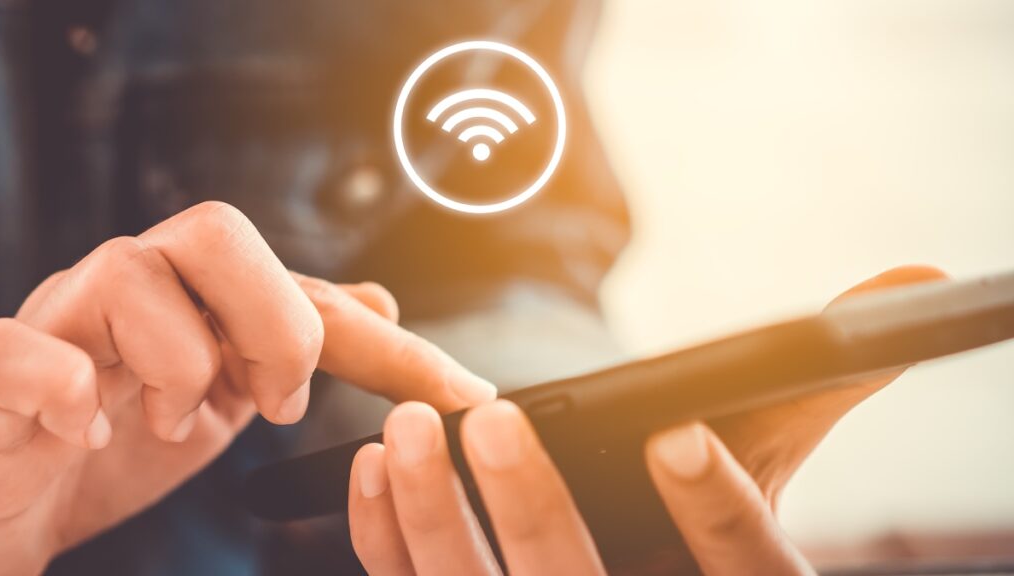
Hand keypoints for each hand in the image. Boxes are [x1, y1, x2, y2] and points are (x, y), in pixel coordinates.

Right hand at [0, 201, 495, 574]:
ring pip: (132, 271)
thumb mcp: (230, 396)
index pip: (314, 296)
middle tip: (271, 401)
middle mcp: (138, 285)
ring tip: (177, 425)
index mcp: (202, 297)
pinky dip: (70, 388)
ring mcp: (63, 316)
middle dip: (272, 324)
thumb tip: (380, 300)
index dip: (393, 348)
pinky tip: (90, 428)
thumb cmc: (119, 440)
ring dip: (180, 366)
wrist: (16, 493)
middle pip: (221, 232)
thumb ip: (294, 344)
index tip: (467, 398)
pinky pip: (23, 347)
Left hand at [346, 266, 945, 574]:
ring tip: (406, 436)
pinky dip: (389, 542)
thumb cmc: (707, 530)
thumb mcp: (761, 470)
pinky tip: (371, 475)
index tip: (679, 437)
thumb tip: (913, 280)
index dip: (723, 514)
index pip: (747, 574)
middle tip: (493, 422)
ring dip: (434, 519)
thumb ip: (818, 391)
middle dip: (532, 507)